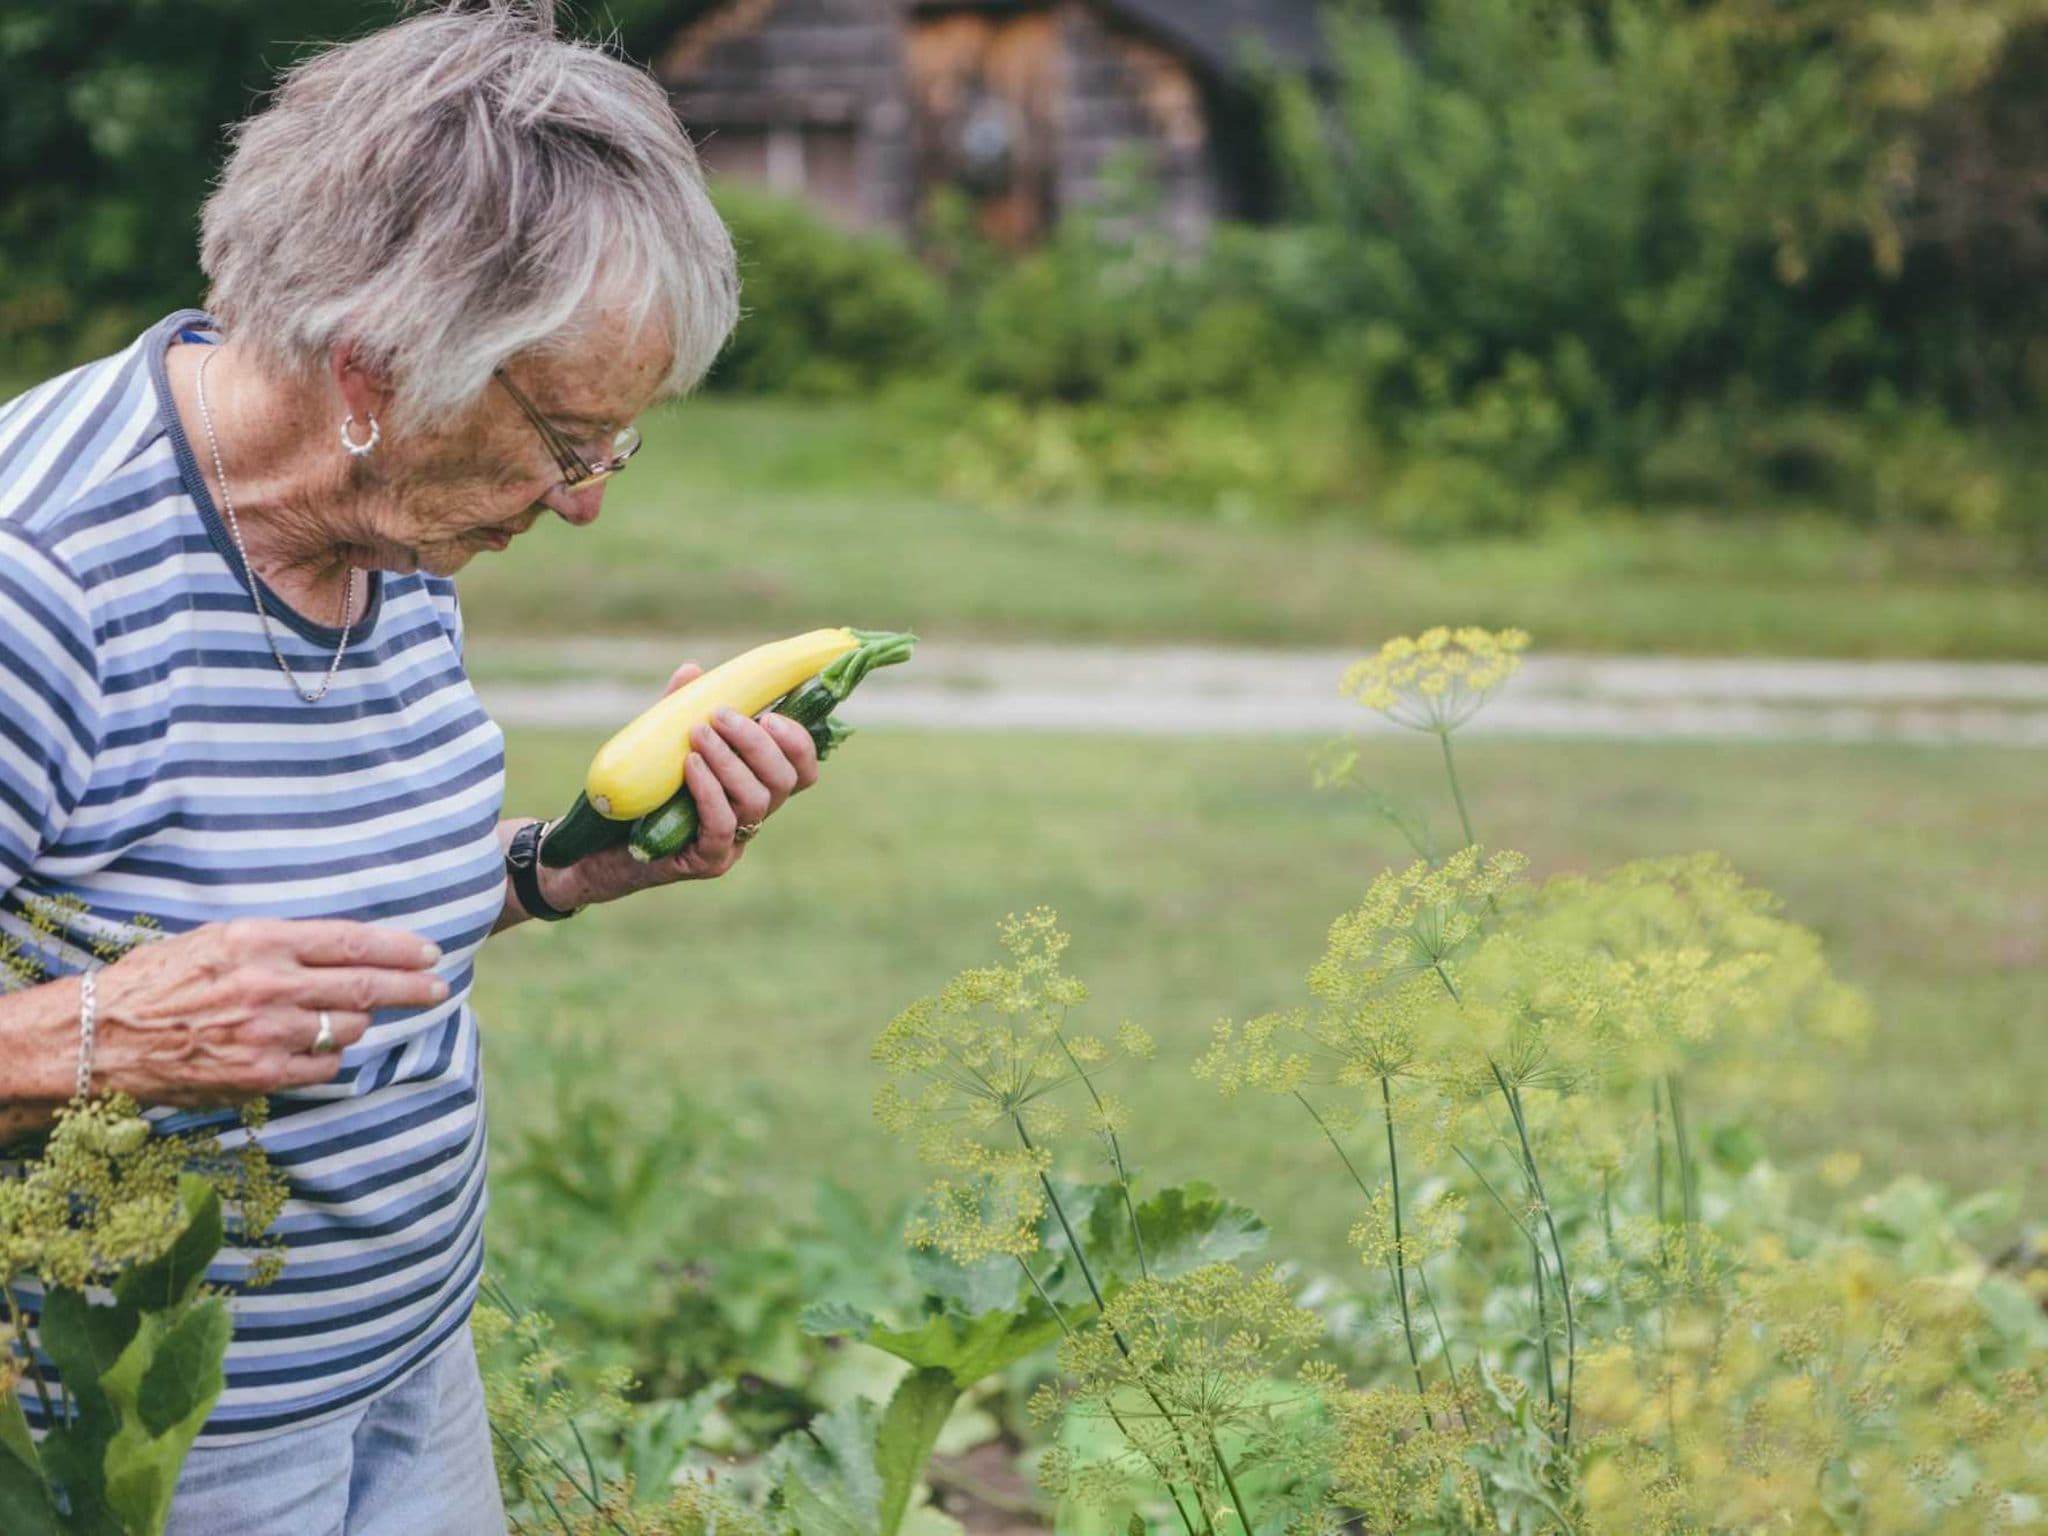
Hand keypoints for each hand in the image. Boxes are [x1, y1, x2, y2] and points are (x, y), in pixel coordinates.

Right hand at [88, 918, 448, 1107]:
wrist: (99, 1035)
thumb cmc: (158, 981)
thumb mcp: (218, 940)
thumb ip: (279, 944)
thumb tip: (340, 951)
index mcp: (259, 940)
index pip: (350, 941)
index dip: (397, 948)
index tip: (429, 952)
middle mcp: (268, 984)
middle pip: (363, 986)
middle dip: (411, 987)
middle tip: (439, 987)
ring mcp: (266, 1033)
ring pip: (346, 1028)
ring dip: (357, 1023)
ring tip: (348, 1016)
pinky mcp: (258, 1075)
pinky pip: (322, 1067)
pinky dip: (328, 1057)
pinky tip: (314, 1048)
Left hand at [543, 659, 822, 906]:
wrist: (594, 842)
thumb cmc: (636, 790)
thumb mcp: (661, 742)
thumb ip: (680, 709)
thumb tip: (692, 671)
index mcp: (753, 784)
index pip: (801, 768)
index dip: (798, 742)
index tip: (770, 713)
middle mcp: (752, 814)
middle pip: (786, 780)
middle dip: (757, 742)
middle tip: (721, 716)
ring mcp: (733, 841)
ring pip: (757, 800)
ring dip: (729, 760)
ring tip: (697, 734)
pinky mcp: (709, 861)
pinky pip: (722, 825)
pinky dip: (709, 791)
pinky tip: (689, 765)